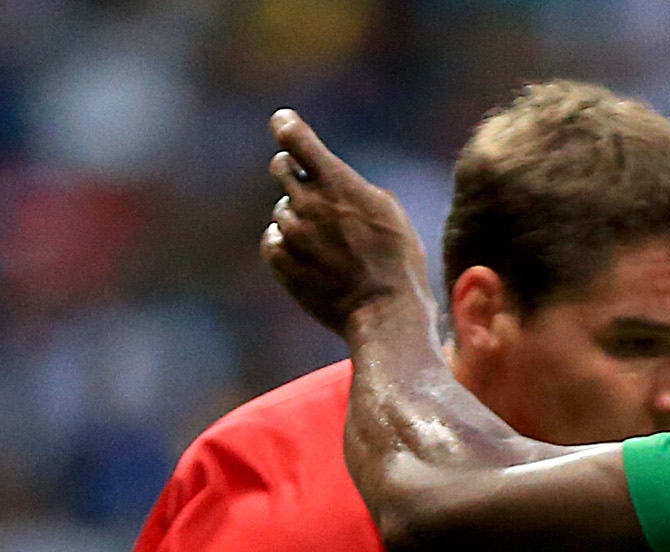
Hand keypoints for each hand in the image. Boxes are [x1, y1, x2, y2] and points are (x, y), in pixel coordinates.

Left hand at [260, 109, 429, 334]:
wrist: (384, 311)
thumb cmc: (396, 260)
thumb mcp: (387, 210)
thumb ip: (351, 186)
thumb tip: (331, 180)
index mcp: (336, 182)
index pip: (295, 138)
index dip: (286, 125)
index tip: (282, 121)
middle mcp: (307, 202)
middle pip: (280, 167)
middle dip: (292, 170)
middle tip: (309, 186)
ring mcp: (290, 232)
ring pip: (282, 208)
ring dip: (298, 216)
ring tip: (327, 243)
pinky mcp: (280, 261)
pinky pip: (273, 239)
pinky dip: (287, 245)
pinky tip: (312, 259)